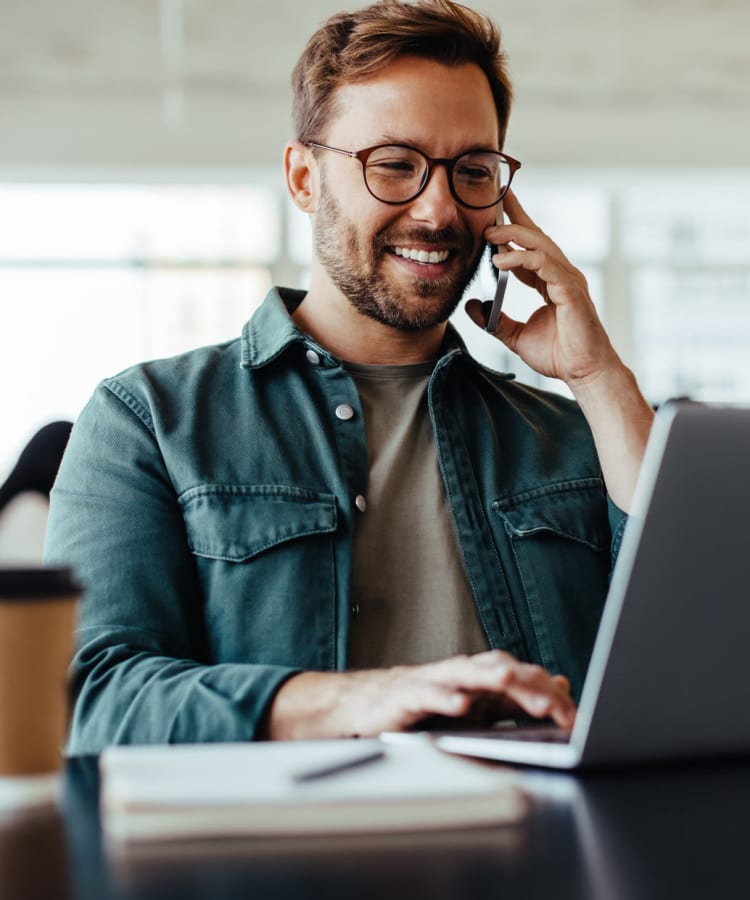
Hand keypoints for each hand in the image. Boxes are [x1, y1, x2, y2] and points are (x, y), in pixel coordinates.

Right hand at [266, 650, 575, 739]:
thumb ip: (517, 698)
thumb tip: (560, 685)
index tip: (575, 720)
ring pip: (466, 674)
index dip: (550, 696)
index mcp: (482, 678)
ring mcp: (434, 681)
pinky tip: (460, 706)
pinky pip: (428, 695)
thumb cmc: (424, 706)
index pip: (524, 680)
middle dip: (529, 687)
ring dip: (489, 677)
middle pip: (501, 670)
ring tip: (510, 683)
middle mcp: (461, 673)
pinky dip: (444, 698)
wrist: (367, 706)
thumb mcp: (477, 707)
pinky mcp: (407, 695)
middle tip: (556, 706)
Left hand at [465, 189, 618, 388]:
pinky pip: (545, 265)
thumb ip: (494, 320)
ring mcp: (568, 280)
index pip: (530, 247)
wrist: (583, 372)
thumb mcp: (515, 336)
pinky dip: (522, 259)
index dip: (513, 227)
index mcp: (550, 281)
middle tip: (491, 206)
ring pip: (540, 245)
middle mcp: (561, 275)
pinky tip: (501, 260)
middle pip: (536, 236)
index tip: (494, 210)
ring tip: (489, 234)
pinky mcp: (570, 290)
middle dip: (515, 217)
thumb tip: (471, 306)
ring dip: (513, 235)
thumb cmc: (559, 355)